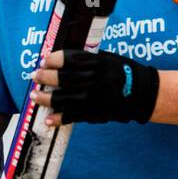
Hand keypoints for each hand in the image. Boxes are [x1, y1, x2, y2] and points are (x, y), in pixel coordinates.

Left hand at [31, 49, 158, 125]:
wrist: (143, 94)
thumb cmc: (123, 72)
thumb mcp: (107, 59)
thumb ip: (86, 59)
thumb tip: (60, 60)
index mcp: (97, 63)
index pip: (69, 59)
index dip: (53, 60)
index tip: (44, 60)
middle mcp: (94, 80)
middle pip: (62, 78)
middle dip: (44, 77)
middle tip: (34, 76)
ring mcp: (94, 98)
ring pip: (63, 98)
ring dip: (44, 98)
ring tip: (33, 95)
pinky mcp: (95, 113)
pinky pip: (73, 116)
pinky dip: (58, 119)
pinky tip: (47, 119)